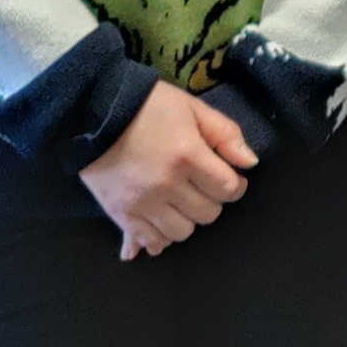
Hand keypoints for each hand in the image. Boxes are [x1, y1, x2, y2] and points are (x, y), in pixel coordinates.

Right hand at [77, 83, 254, 259]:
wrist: (95, 112)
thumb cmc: (149, 107)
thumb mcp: (193, 108)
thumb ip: (225, 134)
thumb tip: (250, 163)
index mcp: (186, 155)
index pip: (226, 188)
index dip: (235, 186)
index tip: (230, 179)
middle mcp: (165, 184)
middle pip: (207, 214)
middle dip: (212, 201)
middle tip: (203, 186)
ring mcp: (141, 203)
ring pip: (182, 232)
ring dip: (188, 219)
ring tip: (182, 201)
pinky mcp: (120, 213)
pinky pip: (151, 240)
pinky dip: (162, 235)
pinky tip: (163, 218)